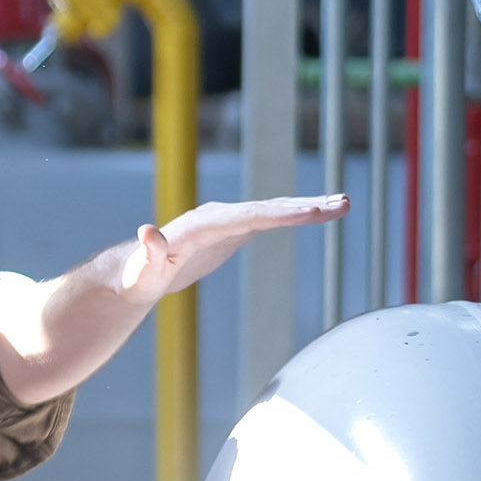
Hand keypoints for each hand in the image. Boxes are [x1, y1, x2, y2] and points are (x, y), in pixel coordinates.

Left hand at [115, 193, 350, 304]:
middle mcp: (216, 215)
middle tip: (341, 203)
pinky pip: (270, 218)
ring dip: (307, 206)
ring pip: (272, 210)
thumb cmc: (138, 276)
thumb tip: (147, 232)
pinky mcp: (235, 227)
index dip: (277, 213)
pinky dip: (295, 214)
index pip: (245, 216)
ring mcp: (227, 219)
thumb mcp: (141, 273)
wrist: (138, 271)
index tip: (308, 212)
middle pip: (265, 208)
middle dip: (303, 206)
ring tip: (342, 204)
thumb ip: (147, 254)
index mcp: (200, 226)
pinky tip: (321, 211)